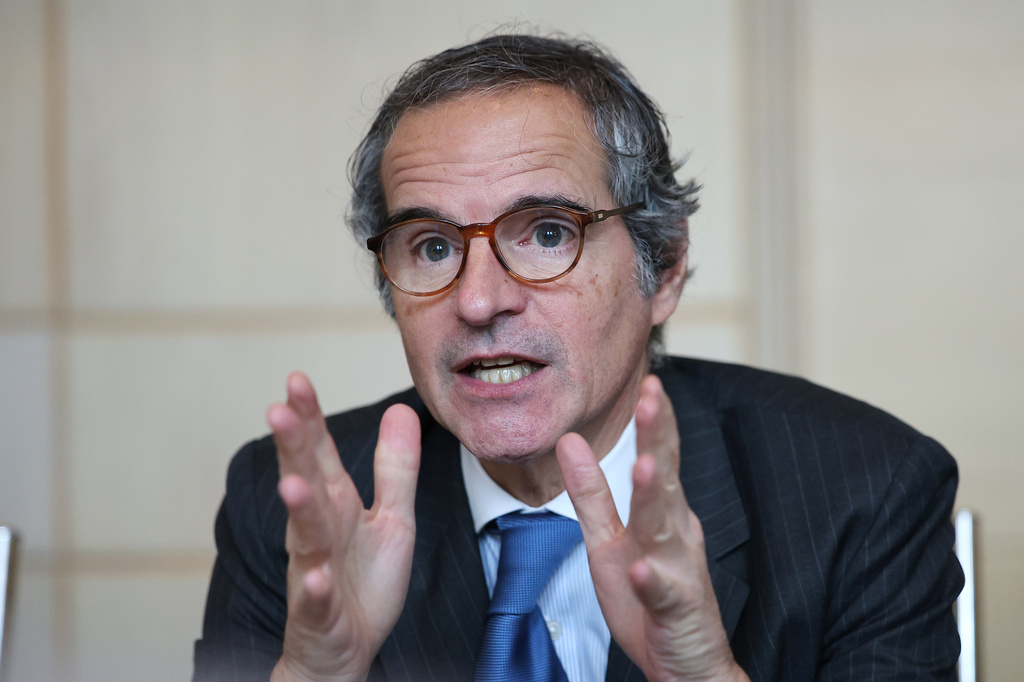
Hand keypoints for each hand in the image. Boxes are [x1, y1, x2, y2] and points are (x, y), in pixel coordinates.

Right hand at [268, 373, 420, 681]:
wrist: (345, 650)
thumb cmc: (363, 582)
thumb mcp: (393, 518)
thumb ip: (396, 467)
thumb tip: (401, 410)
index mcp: (335, 504)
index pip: (319, 453)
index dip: (309, 417)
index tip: (297, 379)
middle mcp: (318, 530)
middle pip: (305, 482)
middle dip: (293, 448)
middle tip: (278, 409)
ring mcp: (315, 570)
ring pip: (304, 536)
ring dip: (298, 511)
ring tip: (293, 485)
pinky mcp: (321, 612)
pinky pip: (317, 599)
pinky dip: (317, 587)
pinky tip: (317, 575)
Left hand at [557, 375, 747, 681]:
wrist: (685, 666)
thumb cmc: (649, 600)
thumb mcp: (610, 538)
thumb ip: (592, 492)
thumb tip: (569, 440)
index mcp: (662, 514)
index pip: (659, 458)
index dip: (655, 422)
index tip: (649, 382)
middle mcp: (676, 535)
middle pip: (667, 479)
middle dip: (660, 437)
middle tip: (656, 395)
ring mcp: (679, 572)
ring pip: (666, 530)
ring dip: (656, 497)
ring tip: (645, 466)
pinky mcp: (677, 612)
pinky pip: (665, 595)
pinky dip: (655, 582)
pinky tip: (644, 570)